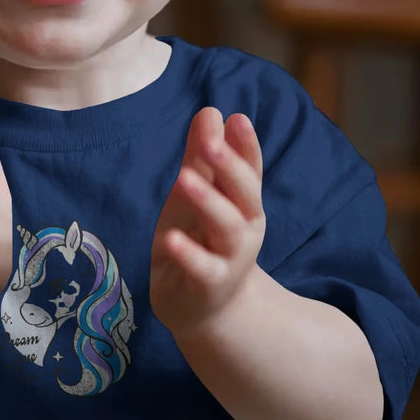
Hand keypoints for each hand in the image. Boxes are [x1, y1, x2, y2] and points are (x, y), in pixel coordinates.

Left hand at [150, 106, 264, 337]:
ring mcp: (231, 258)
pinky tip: (170, 238)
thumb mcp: (198, 194)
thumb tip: (212, 110)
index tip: (237, 118)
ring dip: (208, 202)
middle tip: (210, 142)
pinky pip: (202, 268)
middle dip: (230, 167)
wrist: (205, 308)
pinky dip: (188, 254)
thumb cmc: (201, 240)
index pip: (249, 169)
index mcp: (244, 202)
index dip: (246, 145)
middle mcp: (246, 228)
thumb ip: (202, 156)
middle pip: (244, 194)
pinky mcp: (210, 284)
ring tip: (184, 179)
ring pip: (227, 227)